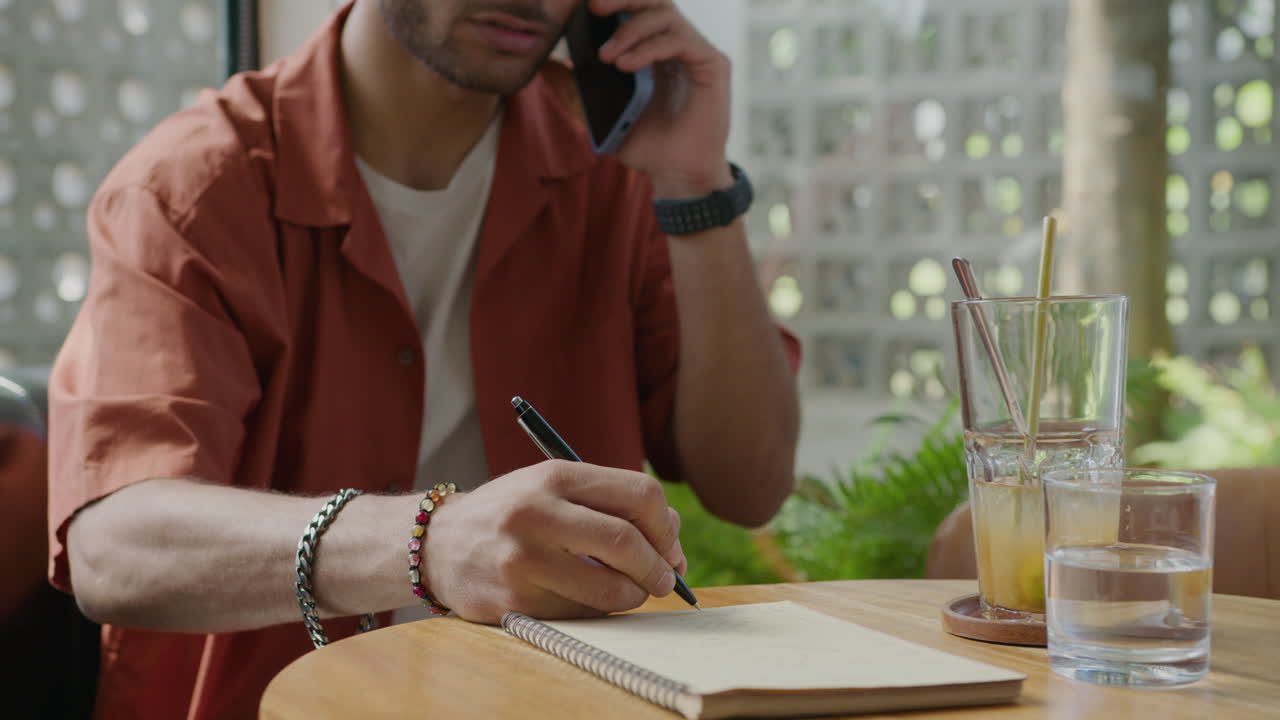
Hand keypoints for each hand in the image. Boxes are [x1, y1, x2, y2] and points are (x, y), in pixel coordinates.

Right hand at [422, 460, 687, 623]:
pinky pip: (581, 613)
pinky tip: (591, 599)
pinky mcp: (514, 600)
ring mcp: (523, 559)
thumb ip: (610, 502)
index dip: (666, 526)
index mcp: (555, 475)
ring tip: (632, 592)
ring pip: (610, 588)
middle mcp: (537, 512)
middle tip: (665, 579)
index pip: (639, 494)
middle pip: (627, 542)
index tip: (670, 544)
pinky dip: (600, 611)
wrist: (437, 543)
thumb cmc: (513, 514)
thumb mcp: (552, 486)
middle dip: (658, 567)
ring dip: (634, 596)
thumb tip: (673, 541)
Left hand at [591, 0, 733, 197]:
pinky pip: (679, 40)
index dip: (614, 1)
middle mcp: (678, 45)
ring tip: (607, 57)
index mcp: (655, 50)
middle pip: (653, 0)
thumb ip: (578, 91)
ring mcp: (696, 52)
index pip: (636, 8)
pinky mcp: (713, 64)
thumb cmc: (647, 147)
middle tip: (593, 7)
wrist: (678, 177)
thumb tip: (549, 67)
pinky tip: (625, 65)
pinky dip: (648, 48)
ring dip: (630, 30)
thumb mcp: (602, 116)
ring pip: (664, 14)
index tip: (583, 6)